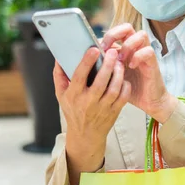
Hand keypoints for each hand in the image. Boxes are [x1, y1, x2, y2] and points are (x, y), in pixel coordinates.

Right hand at [54, 48, 130, 184]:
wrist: (85, 135)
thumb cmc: (73, 110)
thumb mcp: (61, 94)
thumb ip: (59, 75)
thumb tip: (59, 56)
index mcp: (74, 95)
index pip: (79, 77)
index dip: (87, 62)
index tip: (94, 49)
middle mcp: (88, 102)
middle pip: (100, 82)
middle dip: (108, 65)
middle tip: (112, 51)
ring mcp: (102, 108)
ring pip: (114, 89)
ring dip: (118, 74)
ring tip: (119, 62)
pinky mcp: (114, 112)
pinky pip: (123, 97)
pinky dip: (125, 86)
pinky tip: (124, 77)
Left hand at [101, 24, 177, 122]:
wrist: (147, 102)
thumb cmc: (128, 89)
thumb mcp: (110, 76)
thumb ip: (101, 67)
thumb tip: (82, 61)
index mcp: (123, 49)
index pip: (114, 32)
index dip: (104, 36)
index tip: (95, 50)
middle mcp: (135, 48)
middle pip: (127, 27)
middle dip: (115, 34)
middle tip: (106, 49)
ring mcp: (144, 54)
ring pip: (140, 35)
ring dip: (128, 45)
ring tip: (120, 59)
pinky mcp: (152, 63)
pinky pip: (148, 51)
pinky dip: (138, 56)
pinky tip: (131, 66)